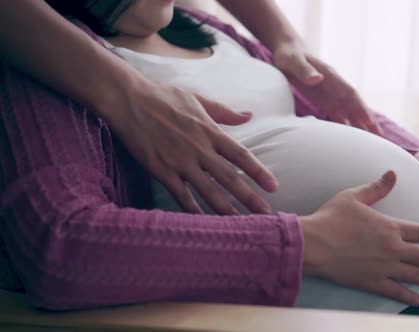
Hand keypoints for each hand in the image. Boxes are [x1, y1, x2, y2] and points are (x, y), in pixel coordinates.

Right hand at [104, 79, 277, 214]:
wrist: (129, 99)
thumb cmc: (164, 96)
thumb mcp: (199, 99)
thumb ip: (225, 112)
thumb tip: (249, 115)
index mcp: (210, 131)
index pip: (241, 155)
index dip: (259, 172)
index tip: (274, 187)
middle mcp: (199, 149)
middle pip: (230, 178)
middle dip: (250, 198)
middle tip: (267, 214)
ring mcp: (180, 161)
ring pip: (208, 191)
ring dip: (226, 210)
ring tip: (242, 225)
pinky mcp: (161, 170)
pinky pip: (181, 196)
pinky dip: (193, 210)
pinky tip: (204, 224)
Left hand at [272, 43, 383, 135]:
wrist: (287, 51)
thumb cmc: (289, 55)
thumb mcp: (292, 61)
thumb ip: (304, 70)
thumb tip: (318, 79)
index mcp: (330, 76)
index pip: (350, 93)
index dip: (360, 107)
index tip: (370, 122)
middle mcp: (335, 87)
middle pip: (355, 106)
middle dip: (368, 122)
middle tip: (381, 139)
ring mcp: (331, 94)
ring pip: (349, 113)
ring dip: (360, 127)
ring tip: (372, 144)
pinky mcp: (324, 101)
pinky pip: (338, 116)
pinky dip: (346, 127)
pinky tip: (350, 141)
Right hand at [300, 170, 418, 306]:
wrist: (314, 243)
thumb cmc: (330, 218)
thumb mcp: (353, 196)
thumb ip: (376, 187)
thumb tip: (393, 173)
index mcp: (389, 227)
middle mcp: (392, 248)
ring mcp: (384, 267)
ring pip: (415, 275)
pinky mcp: (372, 282)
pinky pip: (396, 291)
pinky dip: (409, 297)